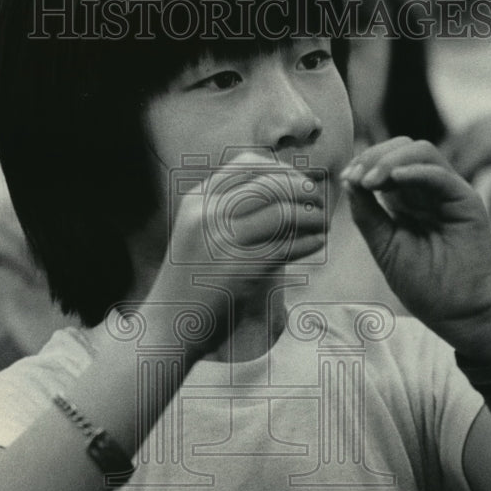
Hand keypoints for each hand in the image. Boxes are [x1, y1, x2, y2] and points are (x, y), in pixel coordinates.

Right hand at [146, 151, 327, 350]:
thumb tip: (283, 191)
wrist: (167, 325)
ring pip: (281, 211)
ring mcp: (221, 241)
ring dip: (311, 215)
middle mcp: (206, 214)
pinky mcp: (239, 269)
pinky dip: (309, 241)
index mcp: (197, 200)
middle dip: (302, 189)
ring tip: (323, 223)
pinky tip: (318, 243)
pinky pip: (286, 245)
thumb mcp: (198, 233)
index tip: (301, 182)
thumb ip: (229, 211)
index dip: (282, 169)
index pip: (247, 165)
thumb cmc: (190, 281)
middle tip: (320, 201)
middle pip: (268, 184)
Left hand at [341, 138, 490, 340]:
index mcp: (407, 198)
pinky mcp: (467, 202)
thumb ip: (367, 213)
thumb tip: (348, 180)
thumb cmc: (422, 282)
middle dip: (374, 156)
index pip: (387, 161)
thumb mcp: (384, 244)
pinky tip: (394, 181)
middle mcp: (428, 190)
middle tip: (356, 177)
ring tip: (370, 181)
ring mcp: (449, 193)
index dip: (364, 163)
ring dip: (390, 161)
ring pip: (422, 153)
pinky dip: (416, 171)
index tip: (346, 178)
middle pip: (403, 148)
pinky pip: (441, 175)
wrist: (455, 311)